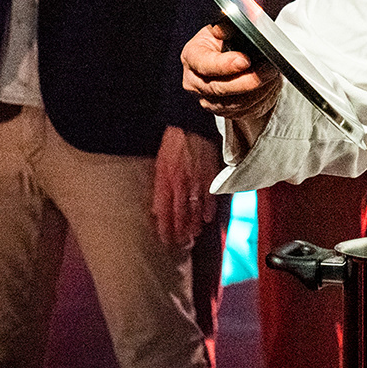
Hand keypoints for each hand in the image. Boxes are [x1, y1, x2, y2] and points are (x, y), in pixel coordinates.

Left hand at [152, 125, 220, 247]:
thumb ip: (159, 185)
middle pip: (179, 212)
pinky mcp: (209, 173)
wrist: (191, 124)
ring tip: (192, 236)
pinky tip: (207, 219)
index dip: (164, 226)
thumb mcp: (159, 163)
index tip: (165, 239)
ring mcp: (196, 179)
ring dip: (193, 223)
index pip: (163, 209)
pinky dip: (209, 208)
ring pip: (194, 207)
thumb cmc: (173, 143)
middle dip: (179, 230)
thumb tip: (156, 207)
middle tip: (179, 243)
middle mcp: (180, 181)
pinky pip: (210, 195)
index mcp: (165, 178)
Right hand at [181, 22, 281, 119]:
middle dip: (247, 80)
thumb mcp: (225, 27)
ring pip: (234, 103)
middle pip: (219, 88)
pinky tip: (269, 86)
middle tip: (268, 70)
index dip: (224, 64)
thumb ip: (230, 23)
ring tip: (273, 76)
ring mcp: (206, 100)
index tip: (245, 60)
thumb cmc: (226, 40)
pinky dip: (259, 100)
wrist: (229, 58)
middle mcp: (194, 81)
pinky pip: (243, 112)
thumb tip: (243, 16)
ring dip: (258, 91)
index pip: (204, 64)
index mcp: (192, 56)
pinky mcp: (221, 112)